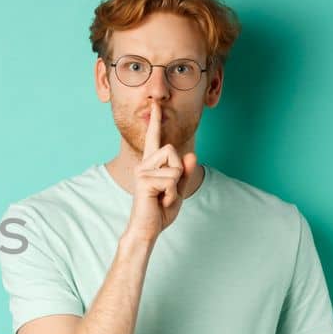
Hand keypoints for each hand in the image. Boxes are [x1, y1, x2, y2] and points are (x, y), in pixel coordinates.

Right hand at [124, 101, 197, 242]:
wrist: (147, 229)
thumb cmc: (160, 210)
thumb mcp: (178, 190)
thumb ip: (185, 173)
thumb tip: (190, 155)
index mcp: (152, 164)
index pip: (154, 139)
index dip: (155, 121)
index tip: (155, 104)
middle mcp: (144, 164)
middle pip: (172, 149)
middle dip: (179, 170)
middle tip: (167, 189)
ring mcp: (142, 171)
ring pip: (174, 165)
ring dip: (176, 184)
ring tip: (163, 196)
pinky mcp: (144, 180)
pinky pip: (171, 179)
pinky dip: (172, 193)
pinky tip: (160, 201)